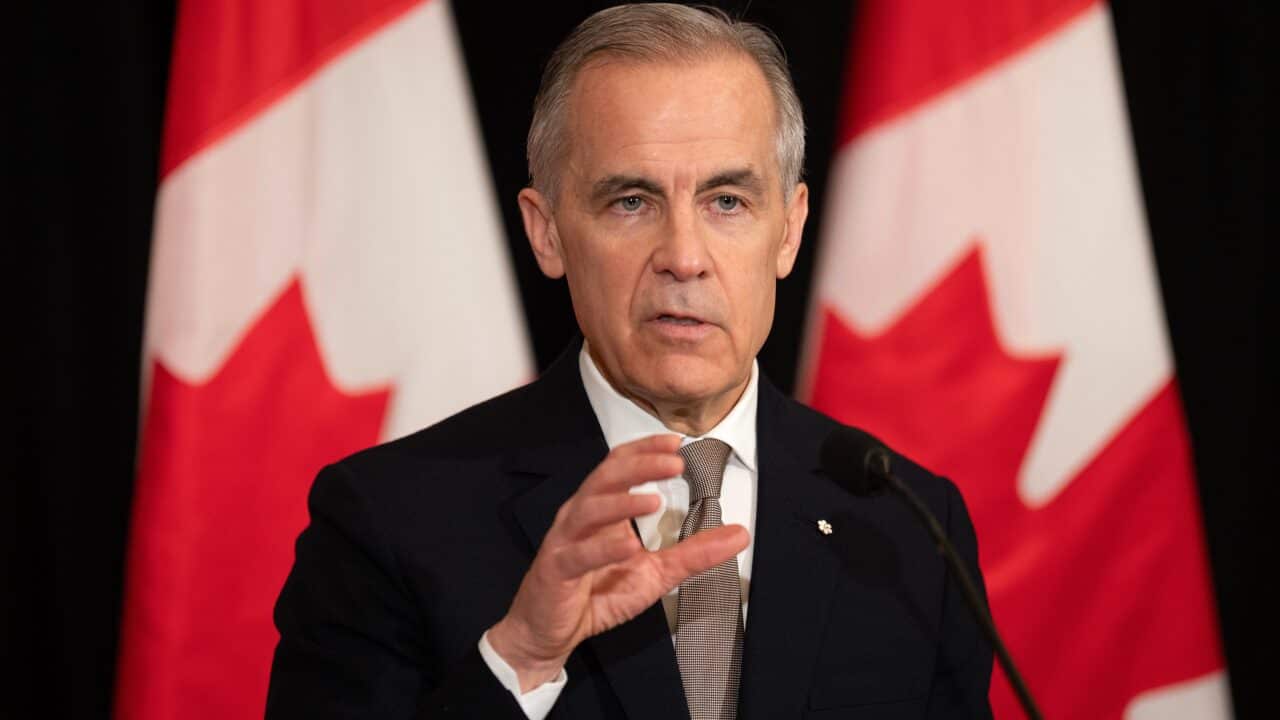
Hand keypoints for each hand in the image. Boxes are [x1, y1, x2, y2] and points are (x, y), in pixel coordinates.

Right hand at [487, 434, 748, 691]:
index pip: (619, 465)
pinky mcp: (556, 570)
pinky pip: (578, 555)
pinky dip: (603, 549)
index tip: (676, 443)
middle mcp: (580, 515)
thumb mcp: (655, 573)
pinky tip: (628, 546)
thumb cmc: (596, 594)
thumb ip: (694, 553)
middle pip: (607, 477)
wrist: (550, 630)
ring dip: (622, 502)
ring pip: (589, 509)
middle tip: (674, 463)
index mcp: (601, 508)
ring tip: (653, 501)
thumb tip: (740, 534)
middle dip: (640, 466)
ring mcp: (566, 540)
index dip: (645, 450)